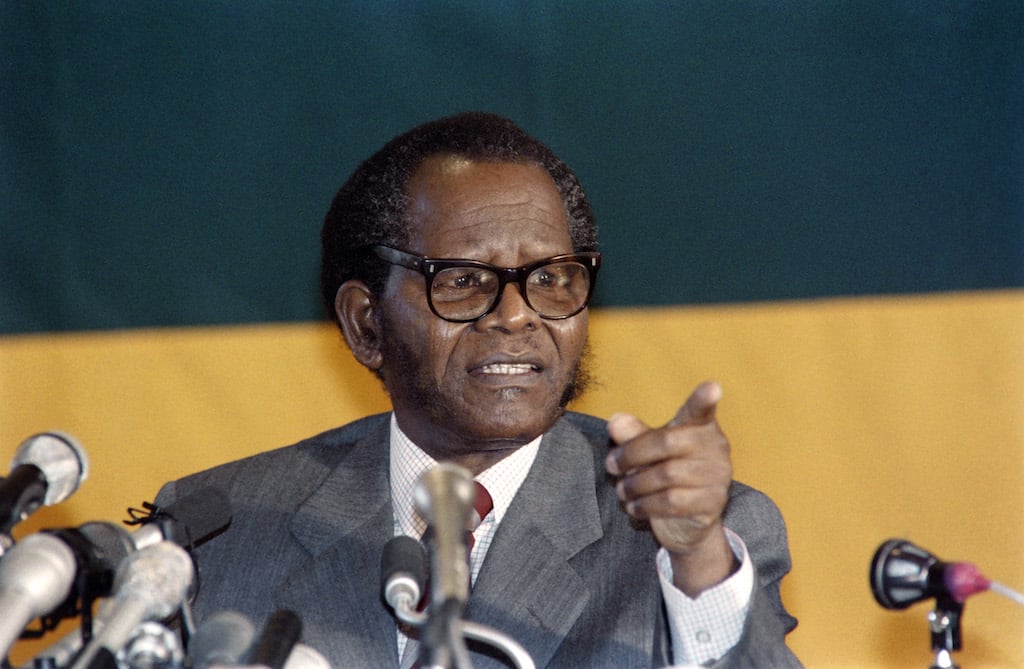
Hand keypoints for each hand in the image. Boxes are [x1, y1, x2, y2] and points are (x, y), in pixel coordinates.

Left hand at [605, 381, 735, 594]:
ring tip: (621, 490)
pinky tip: (634, 507)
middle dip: (631, 454)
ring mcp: (718, 475)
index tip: (712, 387)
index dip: (704, 399)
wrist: (687, 522)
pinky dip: (646, 505)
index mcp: (700, 427)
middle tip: (611, 465)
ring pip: (666, 475)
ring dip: (635, 484)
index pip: (701, 410)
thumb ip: (634, 434)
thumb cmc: (665, 475)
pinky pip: (671, 502)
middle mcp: (715, 447)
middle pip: (665, 442)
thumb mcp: (647, 452)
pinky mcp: (713, 503)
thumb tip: (615, 420)